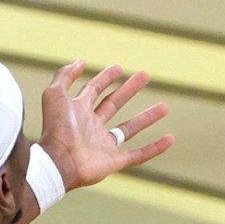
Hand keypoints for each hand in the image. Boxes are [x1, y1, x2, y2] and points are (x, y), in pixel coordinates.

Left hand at [38, 59, 170, 193]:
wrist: (59, 161)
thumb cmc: (56, 128)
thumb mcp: (54, 94)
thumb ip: (64, 76)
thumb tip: (80, 62)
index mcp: (77, 110)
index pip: (94, 89)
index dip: (105, 78)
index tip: (119, 67)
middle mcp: (91, 126)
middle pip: (114, 104)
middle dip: (130, 89)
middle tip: (146, 75)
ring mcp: (103, 144)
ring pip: (129, 128)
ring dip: (147, 117)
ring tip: (165, 107)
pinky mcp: (114, 161)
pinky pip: (138, 155)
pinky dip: (155, 148)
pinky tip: (170, 139)